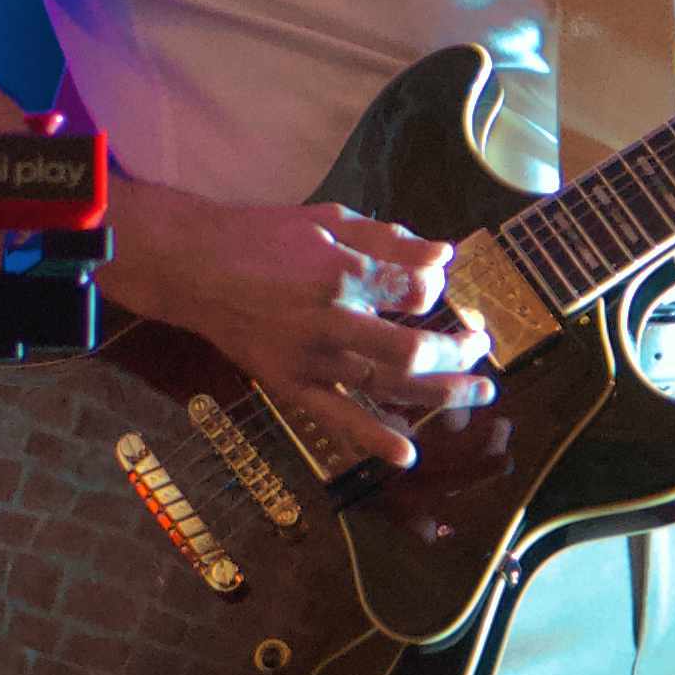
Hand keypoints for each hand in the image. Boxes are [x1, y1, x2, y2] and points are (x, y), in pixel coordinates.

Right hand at [104, 184, 494, 466]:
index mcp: (339, 273)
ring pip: (387, 387)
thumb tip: (444, 255)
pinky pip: (339, 419)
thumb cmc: (262, 237)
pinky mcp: (290, 385)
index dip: (436, 289)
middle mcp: (329, 322)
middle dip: (457, 350)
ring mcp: (310, 360)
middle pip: (411, 351)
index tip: (435, 286)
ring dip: (441, 393)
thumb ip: (389, 239)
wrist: (194, 268)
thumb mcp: (328, 221)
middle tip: (479, 343)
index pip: (414, 292)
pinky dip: (374, 439)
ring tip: (480, 392)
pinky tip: (407, 453)